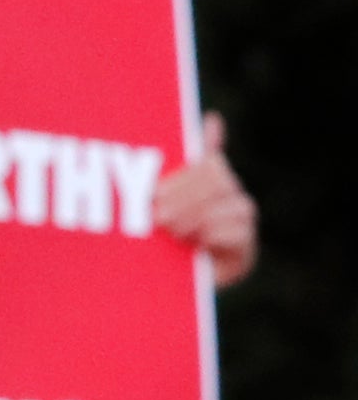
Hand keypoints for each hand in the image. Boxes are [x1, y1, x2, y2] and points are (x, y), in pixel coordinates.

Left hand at [160, 113, 258, 289]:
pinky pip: (240, 232)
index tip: (154, 194)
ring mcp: (240, 221)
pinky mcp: (245, 249)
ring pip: (232, 205)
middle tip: (158, 216)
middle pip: (219, 182)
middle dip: (185, 198)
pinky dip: (215, 234)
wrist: (160, 280)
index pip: (209, 164)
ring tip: (171, 230)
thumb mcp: (158, 198)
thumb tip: (215, 119)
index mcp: (208, 178)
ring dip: (197, 217)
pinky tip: (197, 241)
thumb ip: (181, 161)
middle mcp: (229, 196)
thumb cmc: (157, 233)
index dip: (183, 178)